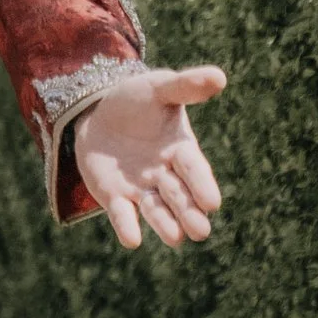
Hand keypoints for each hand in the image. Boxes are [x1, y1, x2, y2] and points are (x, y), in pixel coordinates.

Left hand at [72, 65, 226, 251]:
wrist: (99, 113)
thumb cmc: (137, 100)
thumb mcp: (158, 88)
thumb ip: (186, 86)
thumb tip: (219, 77)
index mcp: (181, 149)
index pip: (194, 169)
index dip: (202, 185)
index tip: (212, 202)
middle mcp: (165, 174)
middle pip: (179, 196)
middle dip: (189, 212)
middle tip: (200, 231)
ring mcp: (141, 189)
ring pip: (156, 210)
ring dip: (165, 224)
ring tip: (176, 238)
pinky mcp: (116, 198)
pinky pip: (122, 214)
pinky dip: (127, 226)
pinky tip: (132, 239)